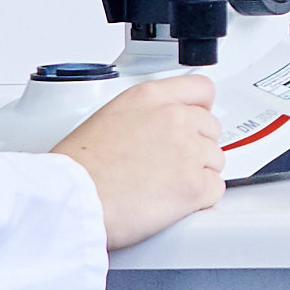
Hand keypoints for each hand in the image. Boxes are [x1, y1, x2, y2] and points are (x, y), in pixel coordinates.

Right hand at [52, 72, 225, 247]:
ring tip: (166, 186)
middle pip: (211, 128)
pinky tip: (175, 201)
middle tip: (171, 164)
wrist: (74, 199)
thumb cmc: (78, 169)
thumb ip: (143, 116)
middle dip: (197, 147)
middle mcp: (174, 118)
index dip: (201, 109)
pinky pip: (216, 189)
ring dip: (198, 173)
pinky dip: (201, 199)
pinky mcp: (195, 185)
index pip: (201, 89)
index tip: (197, 121)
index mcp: (151, 97)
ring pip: (216, 160)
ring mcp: (188, 151)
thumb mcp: (108, 118)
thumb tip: (157, 128)